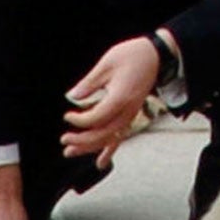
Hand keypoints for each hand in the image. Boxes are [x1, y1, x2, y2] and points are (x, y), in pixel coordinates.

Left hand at [61, 36, 160, 168]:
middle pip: (103, 134)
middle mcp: (128, 111)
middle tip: (64, 139)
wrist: (155, 56)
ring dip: (90, 148)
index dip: (80, 120)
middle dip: (82, 140)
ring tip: (70, 151)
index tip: (67, 115)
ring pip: (110, 139)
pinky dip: (109, 151)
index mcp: (121, 98)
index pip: (98, 118)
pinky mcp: (130, 115)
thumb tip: (72, 96)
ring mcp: (130, 115)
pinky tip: (100, 163)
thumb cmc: (132, 56)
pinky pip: (120, 137)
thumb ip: (89, 83)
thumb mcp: (106, 64)